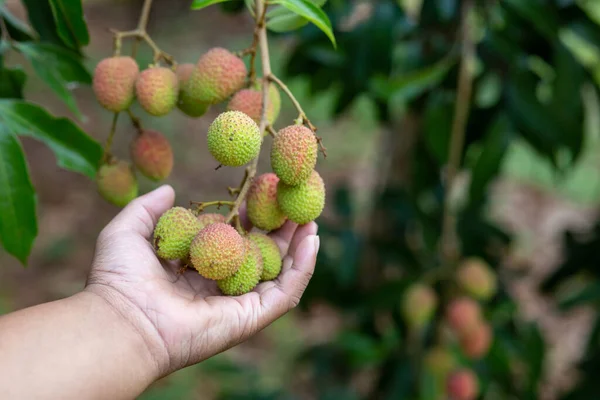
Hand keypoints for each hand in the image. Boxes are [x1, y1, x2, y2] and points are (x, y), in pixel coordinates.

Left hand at [86, 185, 318, 377]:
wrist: (122, 319)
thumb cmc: (119, 279)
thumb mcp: (129, 231)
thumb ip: (148, 208)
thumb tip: (170, 190)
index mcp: (197, 270)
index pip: (234, 241)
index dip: (251, 219)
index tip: (263, 195)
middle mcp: (221, 288)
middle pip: (262, 256)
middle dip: (281, 231)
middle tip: (295, 204)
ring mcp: (238, 304)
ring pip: (279, 274)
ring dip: (298, 247)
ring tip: (311, 218)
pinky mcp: (251, 317)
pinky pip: (286, 292)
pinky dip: (303, 268)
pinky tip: (311, 240)